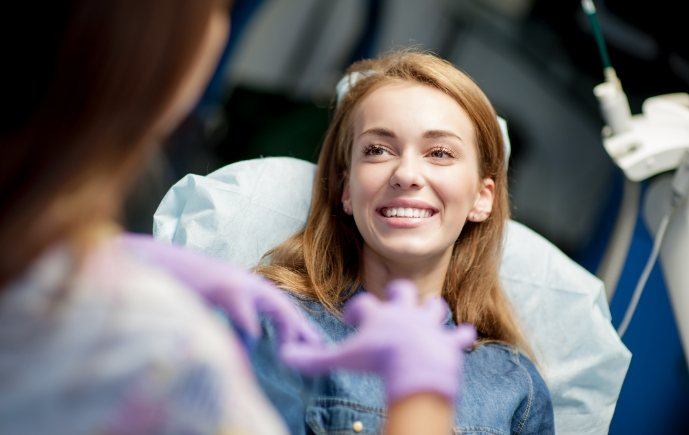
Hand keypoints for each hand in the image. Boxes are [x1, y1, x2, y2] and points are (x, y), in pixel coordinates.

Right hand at [118, 233, 320, 345]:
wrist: (154, 262)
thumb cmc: (182, 286)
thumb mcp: (214, 306)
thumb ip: (235, 322)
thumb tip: (250, 342)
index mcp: (245, 288)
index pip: (278, 306)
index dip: (295, 324)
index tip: (311, 342)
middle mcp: (245, 283)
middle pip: (282, 304)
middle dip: (301, 326)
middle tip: (318, 346)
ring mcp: (233, 282)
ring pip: (271, 303)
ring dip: (285, 324)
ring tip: (292, 347)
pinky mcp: (219, 285)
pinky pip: (240, 306)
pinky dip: (248, 321)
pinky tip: (255, 337)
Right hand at [281, 280, 475, 402]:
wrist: (415, 365)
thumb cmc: (377, 359)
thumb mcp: (342, 359)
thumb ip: (314, 359)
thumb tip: (285, 356)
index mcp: (379, 314)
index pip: (363, 304)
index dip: (356, 311)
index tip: (352, 320)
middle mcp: (405, 312)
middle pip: (403, 291)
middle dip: (399, 294)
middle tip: (394, 304)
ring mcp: (429, 324)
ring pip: (434, 307)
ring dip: (431, 310)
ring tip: (427, 315)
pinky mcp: (448, 341)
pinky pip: (459, 336)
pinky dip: (461, 337)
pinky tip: (465, 335)